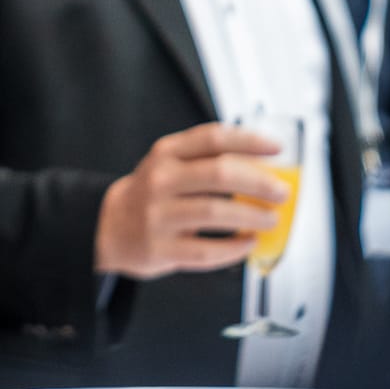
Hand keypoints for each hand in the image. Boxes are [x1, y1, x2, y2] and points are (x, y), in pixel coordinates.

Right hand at [93, 122, 290, 278]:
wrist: (108, 226)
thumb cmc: (152, 194)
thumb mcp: (169, 164)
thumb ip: (207, 159)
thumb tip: (266, 166)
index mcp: (166, 153)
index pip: (213, 138)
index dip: (250, 141)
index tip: (277, 149)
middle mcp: (160, 180)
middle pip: (220, 174)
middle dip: (260, 183)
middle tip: (282, 192)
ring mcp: (158, 216)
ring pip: (216, 213)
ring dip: (252, 216)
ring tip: (271, 219)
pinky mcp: (159, 249)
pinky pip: (207, 250)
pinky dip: (234, 248)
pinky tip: (247, 243)